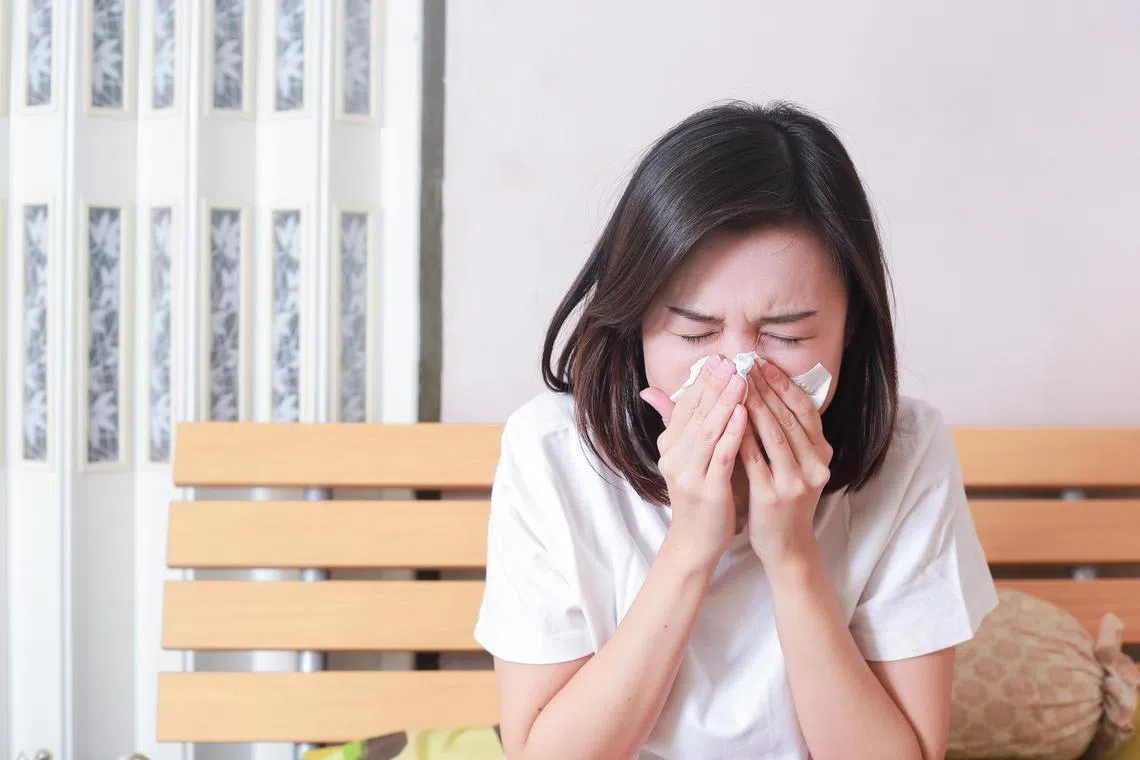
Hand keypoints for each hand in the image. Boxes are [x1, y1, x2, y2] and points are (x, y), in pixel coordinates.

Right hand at [640, 355, 748, 568]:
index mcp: (670, 446)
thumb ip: (682, 425)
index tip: (719, 359)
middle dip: (714, 385)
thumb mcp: (689, 458)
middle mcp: (674, 457)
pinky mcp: (707, 489)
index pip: (685, 406)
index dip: (702, 381)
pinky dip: (732, 432)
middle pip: (696, 413)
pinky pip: (721, 455)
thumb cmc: (700, 497)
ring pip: (708, 430)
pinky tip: (744, 414)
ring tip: (741, 379)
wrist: (696, 542)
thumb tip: (654, 393)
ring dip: (724, 402)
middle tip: (731, 360)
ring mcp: (689, 473)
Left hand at [739, 361, 832, 566]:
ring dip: (756, 405)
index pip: (806, 410)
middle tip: (747, 364)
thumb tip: (766, 392)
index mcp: (823, 454)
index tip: (764, 363)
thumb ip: (786, 433)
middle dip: (767, 388)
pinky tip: (730, 418)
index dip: (785, 385)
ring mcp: (796, 481)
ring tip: (738, 383)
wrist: (786, 546)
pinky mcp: (774, 496)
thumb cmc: (784, 499)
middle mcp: (815, 465)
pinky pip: (755, 458)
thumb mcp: (795, 464)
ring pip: (775, 434)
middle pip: (789, 418)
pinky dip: (742, 435)